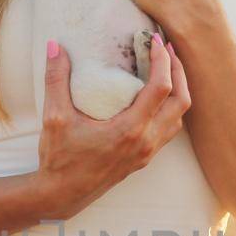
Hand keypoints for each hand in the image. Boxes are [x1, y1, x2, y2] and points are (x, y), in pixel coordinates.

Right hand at [35, 34, 191, 218]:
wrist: (62, 195)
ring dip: (177, 90)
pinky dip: (170, 108)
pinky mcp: (144, 158)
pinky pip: (169, 129)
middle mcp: (145, 141)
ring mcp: (147, 152)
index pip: (161, 88)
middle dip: (178, 71)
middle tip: (166, 49)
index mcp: (130, 130)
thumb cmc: (59, 159)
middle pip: (181, 101)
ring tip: (165, 68)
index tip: (154, 40)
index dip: (163, 60)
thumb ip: (56, 79)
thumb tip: (55, 46)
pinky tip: (155, 96)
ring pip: (179, 117)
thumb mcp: (54, 117)